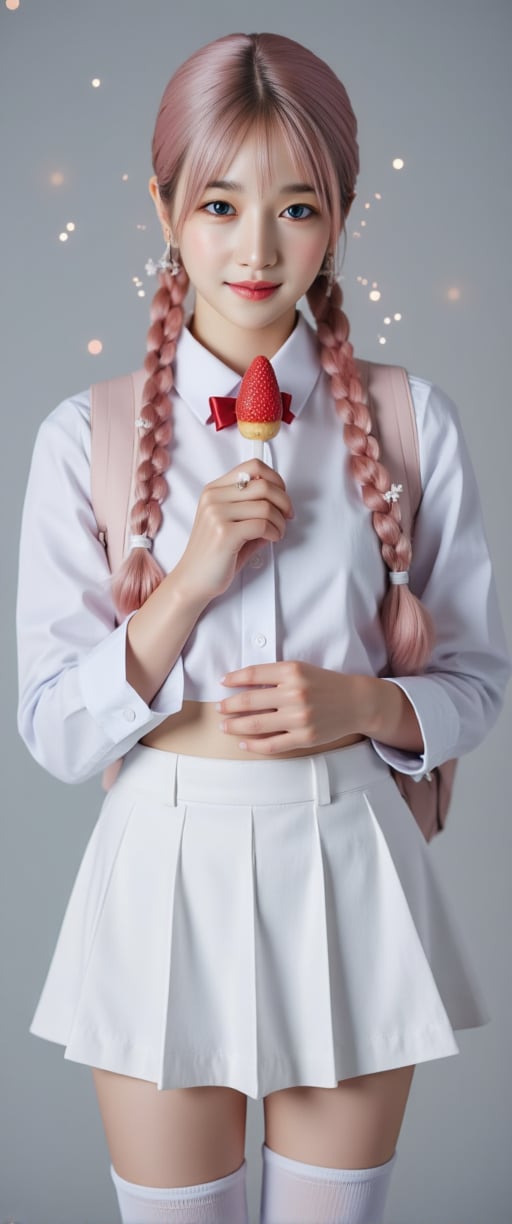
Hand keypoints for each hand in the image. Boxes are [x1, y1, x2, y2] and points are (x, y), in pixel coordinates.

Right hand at [175, 459, 293, 606]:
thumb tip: (282, 502)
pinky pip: (262, 525)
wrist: (193, 580)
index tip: (282, 496)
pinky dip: (275, 532)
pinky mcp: (224, 533)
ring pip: (266, 506)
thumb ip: (252, 508)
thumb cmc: (215, 553)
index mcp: (214, 490)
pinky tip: (272, 539)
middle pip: (263, 485)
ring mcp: (216, 514)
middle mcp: (213, 497)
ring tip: (278, 532)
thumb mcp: (231, 522)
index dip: (275, 479)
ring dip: (280, 521)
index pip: (252, 466)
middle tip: (287, 516)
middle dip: (284, 501)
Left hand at [217, 661, 375, 753]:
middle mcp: (295, 694)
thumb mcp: (301, 670)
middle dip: (228, 706)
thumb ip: (275, 675)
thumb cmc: (325, 684)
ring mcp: (299, 718)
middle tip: (218, 708)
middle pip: (249, 701)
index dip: (234, 679)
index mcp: (293, 672)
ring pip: (256, 725)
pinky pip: (271, 745)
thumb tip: (240, 683)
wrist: (356, 702)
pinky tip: (243, 742)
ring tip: (224, 725)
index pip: (253, 674)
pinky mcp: (304, 737)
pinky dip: (253, 745)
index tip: (222, 682)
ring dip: (234, 726)